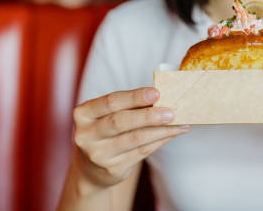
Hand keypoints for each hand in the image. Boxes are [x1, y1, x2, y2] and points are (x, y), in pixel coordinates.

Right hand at [72, 87, 189, 188]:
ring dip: (161, 130)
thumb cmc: (105, 132)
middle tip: (170, 112)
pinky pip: (142, 152)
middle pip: (120, 122)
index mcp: (83, 114)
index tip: (156, 92)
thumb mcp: (106, 116)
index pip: (110, 102)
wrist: (91, 168)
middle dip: (148, 116)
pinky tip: (172, 133)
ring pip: (135, 139)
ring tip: (179, 123)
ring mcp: (98, 155)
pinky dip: (160, 141)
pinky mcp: (112, 169)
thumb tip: (162, 97)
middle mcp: (86, 135)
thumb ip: (127, 106)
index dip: (134, 97)